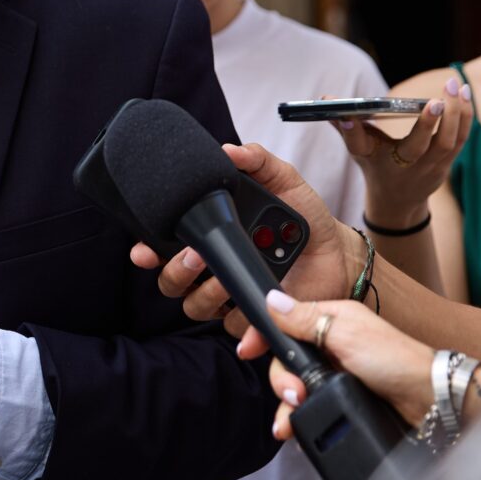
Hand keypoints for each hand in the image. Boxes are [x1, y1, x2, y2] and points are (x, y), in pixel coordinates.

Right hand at [129, 142, 361, 331]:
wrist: (336, 250)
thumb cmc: (303, 216)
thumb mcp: (281, 180)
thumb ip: (256, 160)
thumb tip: (229, 150)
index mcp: (210, 234)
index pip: (163, 247)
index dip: (147, 251)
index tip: (144, 250)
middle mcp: (212, 267)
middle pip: (171, 282)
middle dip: (175, 271)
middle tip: (196, 255)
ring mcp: (229, 295)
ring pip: (196, 306)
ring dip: (206, 293)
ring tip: (226, 277)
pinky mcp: (253, 317)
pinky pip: (238, 329)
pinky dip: (245, 328)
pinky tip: (254, 310)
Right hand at [253, 293, 433, 435]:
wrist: (430, 402)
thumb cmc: (396, 360)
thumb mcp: (346, 333)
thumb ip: (305, 319)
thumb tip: (272, 299)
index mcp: (332, 319)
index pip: (285, 323)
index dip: (265, 337)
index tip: (248, 351)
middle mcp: (332, 345)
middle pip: (288, 360)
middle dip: (283, 381)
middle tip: (293, 396)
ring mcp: (337, 374)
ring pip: (297, 387)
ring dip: (288, 406)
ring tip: (290, 424)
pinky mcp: (343, 399)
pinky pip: (313, 407)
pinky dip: (303, 419)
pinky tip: (298, 431)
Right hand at [333, 78, 470, 226]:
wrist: (399, 202)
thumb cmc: (376, 167)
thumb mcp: (359, 150)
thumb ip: (346, 126)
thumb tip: (326, 102)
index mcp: (375, 161)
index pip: (360, 146)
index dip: (352, 132)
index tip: (347, 117)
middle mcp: (404, 168)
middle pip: (420, 146)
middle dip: (429, 121)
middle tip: (437, 97)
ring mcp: (429, 168)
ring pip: (448, 142)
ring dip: (456, 113)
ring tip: (457, 85)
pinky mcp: (447, 164)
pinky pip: (460, 140)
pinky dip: (465, 117)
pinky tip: (465, 95)